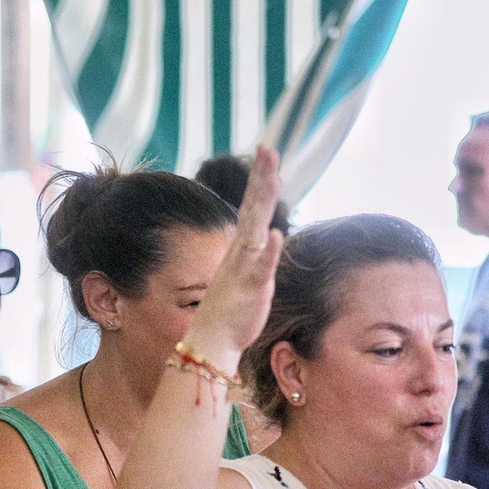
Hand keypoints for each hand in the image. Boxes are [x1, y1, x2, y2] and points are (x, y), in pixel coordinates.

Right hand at [182, 146, 283, 368]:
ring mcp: (245, 268)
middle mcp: (241, 252)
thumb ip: (256, 252)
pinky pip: (260, 267)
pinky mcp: (252, 289)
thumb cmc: (231, 307)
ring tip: (274, 178)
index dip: (260, 178)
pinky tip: (275, 233)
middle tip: (268, 149)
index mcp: (242, 247)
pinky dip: (267, 251)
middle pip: (253, 208)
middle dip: (261, 178)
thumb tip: (266, 235)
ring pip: (255, 230)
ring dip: (263, 204)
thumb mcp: (247, 273)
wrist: (213, 339)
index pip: (252, 205)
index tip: (266, 150)